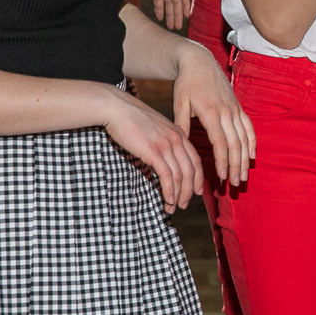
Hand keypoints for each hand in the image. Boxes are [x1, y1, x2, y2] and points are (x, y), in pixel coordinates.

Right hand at [102, 87, 201, 212]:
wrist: (117, 108)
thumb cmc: (131, 119)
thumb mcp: (154, 129)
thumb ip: (162, 144)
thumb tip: (161, 163)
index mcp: (179, 133)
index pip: (195, 159)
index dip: (198, 178)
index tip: (196, 191)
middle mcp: (177, 139)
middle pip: (191, 170)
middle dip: (189, 190)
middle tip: (183, 204)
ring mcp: (166, 145)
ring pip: (181, 175)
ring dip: (178, 194)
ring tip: (173, 207)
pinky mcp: (153, 151)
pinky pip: (167, 175)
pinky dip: (169, 190)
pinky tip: (167, 199)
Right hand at [140, 0, 190, 30]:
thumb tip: (122, 5)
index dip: (159, 8)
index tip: (159, 18)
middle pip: (169, 1)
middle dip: (170, 14)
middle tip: (172, 26)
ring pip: (176, 1)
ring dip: (176, 14)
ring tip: (177, 25)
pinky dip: (185, 4)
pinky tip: (186, 14)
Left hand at [172, 43, 255, 185]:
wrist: (199, 62)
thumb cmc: (185, 83)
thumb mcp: (179, 103)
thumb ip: (182, 126)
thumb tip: (182, 147)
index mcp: (210, 112)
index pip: (220, 142)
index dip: (223, 160)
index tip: (222, 176)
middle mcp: (226, 112)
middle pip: (235, 143)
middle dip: (236, 165)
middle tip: (235, 184)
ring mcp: (234, 109)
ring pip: (244, 137)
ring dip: (245, 158)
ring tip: (243, 176)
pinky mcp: (238, 107)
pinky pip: (249, 127)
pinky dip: (252, 142)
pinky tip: (253, 156)